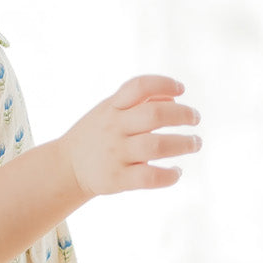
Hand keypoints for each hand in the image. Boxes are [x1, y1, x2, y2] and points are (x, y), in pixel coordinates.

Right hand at [60, 76, 201, 196]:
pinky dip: (169, 175)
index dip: (164, 84)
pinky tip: (176, 172)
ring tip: (195, 143)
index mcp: (112, 107)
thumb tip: (175, 101)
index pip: (139, 86)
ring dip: (183, 144)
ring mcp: (115, 154)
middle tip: (195, 119)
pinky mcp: (117, 178)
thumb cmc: (97, 135)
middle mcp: (114, 127)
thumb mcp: (110, 110)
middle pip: (154, 115)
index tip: (181, 89)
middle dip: (183, 115)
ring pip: (156, 146)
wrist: (66, 167)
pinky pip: (149, 177)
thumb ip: (140, 102)